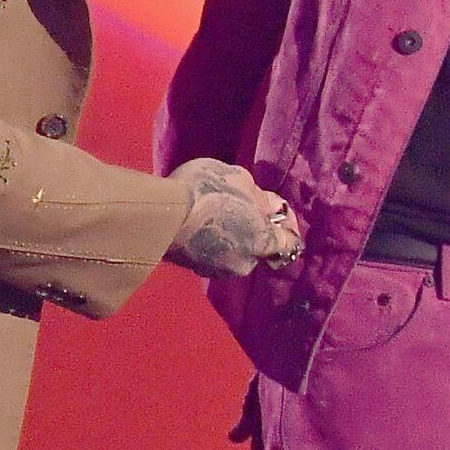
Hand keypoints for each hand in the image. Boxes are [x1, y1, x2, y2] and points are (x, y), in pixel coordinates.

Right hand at [165, 158, 302, 276]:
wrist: (160, 213)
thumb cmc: (207, 191)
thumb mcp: (240, 179)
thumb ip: (261, 197)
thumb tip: (273, 208)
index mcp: (262, 242)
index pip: (289, 243)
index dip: (287, 224)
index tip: (277, 210)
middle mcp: (244, 263)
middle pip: (259, 246)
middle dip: (255, 228)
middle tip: (243, 205)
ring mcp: (217, 270)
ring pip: (235, 251)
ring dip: (233, 236)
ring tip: (218, 213)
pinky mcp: (194, 269)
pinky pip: (214, 255)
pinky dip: (214, 242)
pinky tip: (202, 224)